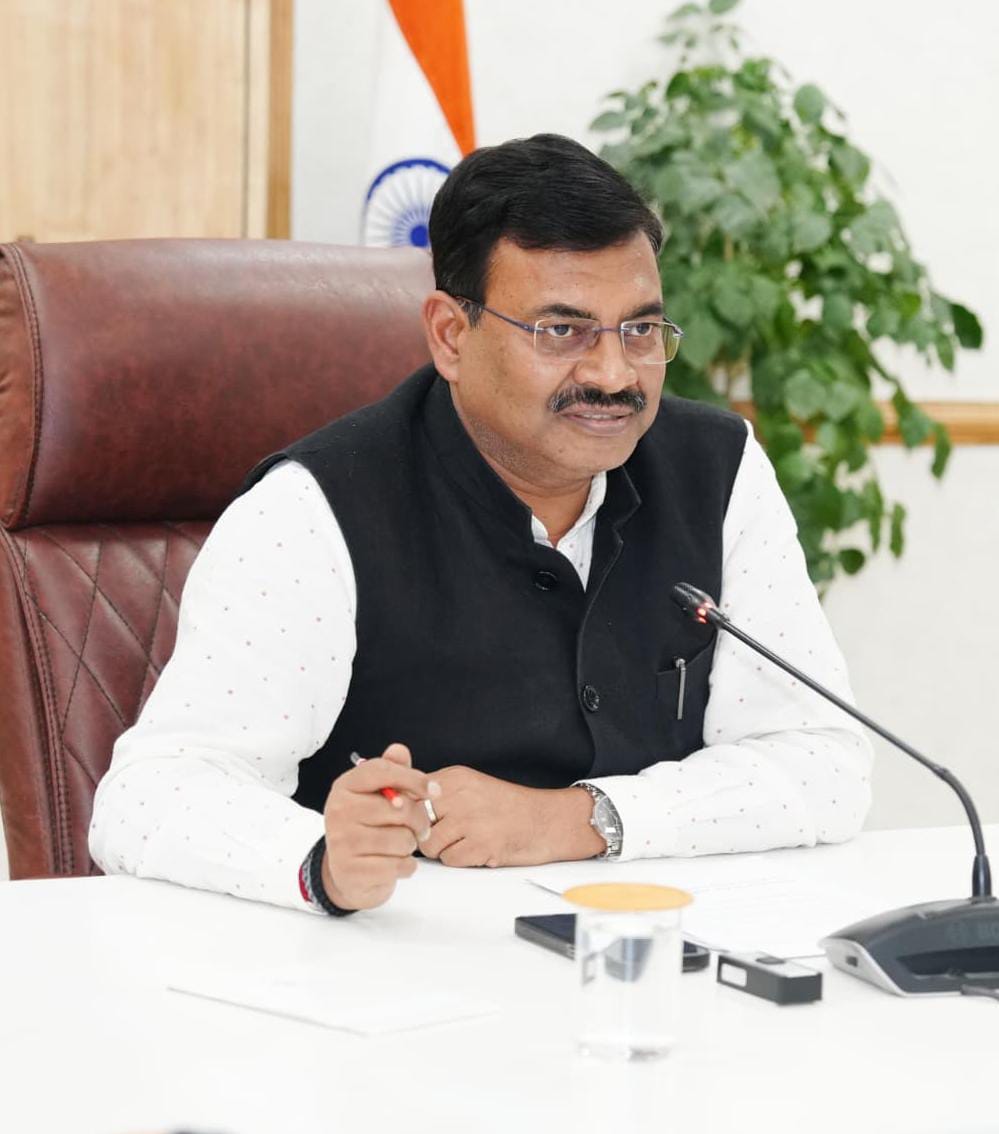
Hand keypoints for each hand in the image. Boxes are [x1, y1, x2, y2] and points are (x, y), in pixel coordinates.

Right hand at [321, 742, 439, 910]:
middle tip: (418, 827)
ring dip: (410, 846)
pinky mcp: (352, 871)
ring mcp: (342, 842)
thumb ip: (392, 771)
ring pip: (403, 839)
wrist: (348, 872)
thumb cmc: (368, 827)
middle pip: (401, 808)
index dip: (413, 778)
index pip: (382, 771)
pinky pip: (399, 865)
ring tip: (398, 846)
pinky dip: (405, 867)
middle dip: (419, 820)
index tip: (434, 790)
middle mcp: (339, 811)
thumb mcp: (377, 796)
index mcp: (345, 786)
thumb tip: (399, 750)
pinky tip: (392, 864)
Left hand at [419, 766, 603, 867]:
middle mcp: (460, 794)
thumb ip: (436, 792)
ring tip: (464, 842)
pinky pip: (449, 860)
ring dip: (443, 850)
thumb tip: (399, 803)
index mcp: (455, 777)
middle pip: (414, 822)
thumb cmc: (505, 807)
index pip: (409, 794)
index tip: (416, 821)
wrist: (545, 820)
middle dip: (424, 833)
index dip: (408, 813)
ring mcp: (471, 819)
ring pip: (429, 844)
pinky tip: (478, 850)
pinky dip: (461, 860)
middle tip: (444, 834)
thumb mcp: (469, 785)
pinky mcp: (482, 844)